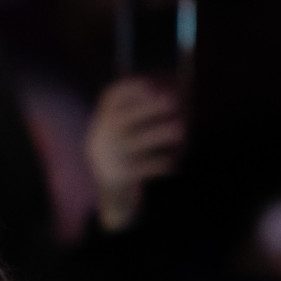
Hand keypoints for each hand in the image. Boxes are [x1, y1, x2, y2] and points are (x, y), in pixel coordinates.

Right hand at [85, 77, 185, 231]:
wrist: (111, 196)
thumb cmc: (127, 157)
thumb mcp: (124, 136)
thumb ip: (139, 119)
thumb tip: (172, 99)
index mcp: (101, 124)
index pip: (109, 100)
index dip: (129, 89)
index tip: (150, 85)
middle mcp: (101, 139)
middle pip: (123, 120)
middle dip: (147, 109)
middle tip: (172, 101)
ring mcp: (109, 158)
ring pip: (135, 144)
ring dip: (159, 135)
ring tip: (179, 130)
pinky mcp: (118, 177)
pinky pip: (143, 168)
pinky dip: (160, 165)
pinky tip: (174, 164)